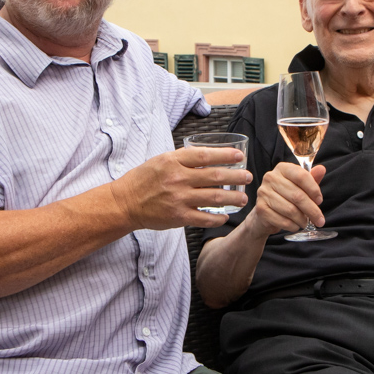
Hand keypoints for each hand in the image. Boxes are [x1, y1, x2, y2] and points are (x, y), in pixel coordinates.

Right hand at [108, 147, 250, 230]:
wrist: (125, 203)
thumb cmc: (144, 179)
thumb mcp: (162, 161)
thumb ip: (184, 159)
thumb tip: (210, 157)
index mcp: (174, 161)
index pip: (205, 155)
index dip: (226, 155)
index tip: (239, 156)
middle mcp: (178, 178)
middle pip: (215, 176)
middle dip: (236, 177)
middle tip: (248, 177)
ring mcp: (179, 199)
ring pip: (214, 198)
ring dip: (233, 198)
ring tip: (243, 198)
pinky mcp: (178, 217)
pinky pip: (205, 218)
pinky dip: (218, 217)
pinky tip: (225, 216)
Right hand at [243, 162, 326, 237]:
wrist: (266, 213)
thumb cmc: (286, 197)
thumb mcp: (300, 186)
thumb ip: (311, 178)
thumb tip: (321, 169)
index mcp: (282, 168)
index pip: (301, 176)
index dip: (314, 190)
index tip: (319, 201)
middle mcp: (270, 178)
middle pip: (297, 195)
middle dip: (312, 210)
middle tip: (320, 220)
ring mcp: (263, 193)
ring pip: (291, 210)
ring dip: (302, 220)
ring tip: (305, 222)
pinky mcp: (261, 208)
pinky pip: (282, 220)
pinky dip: (293, 226)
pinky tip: (295, 225)